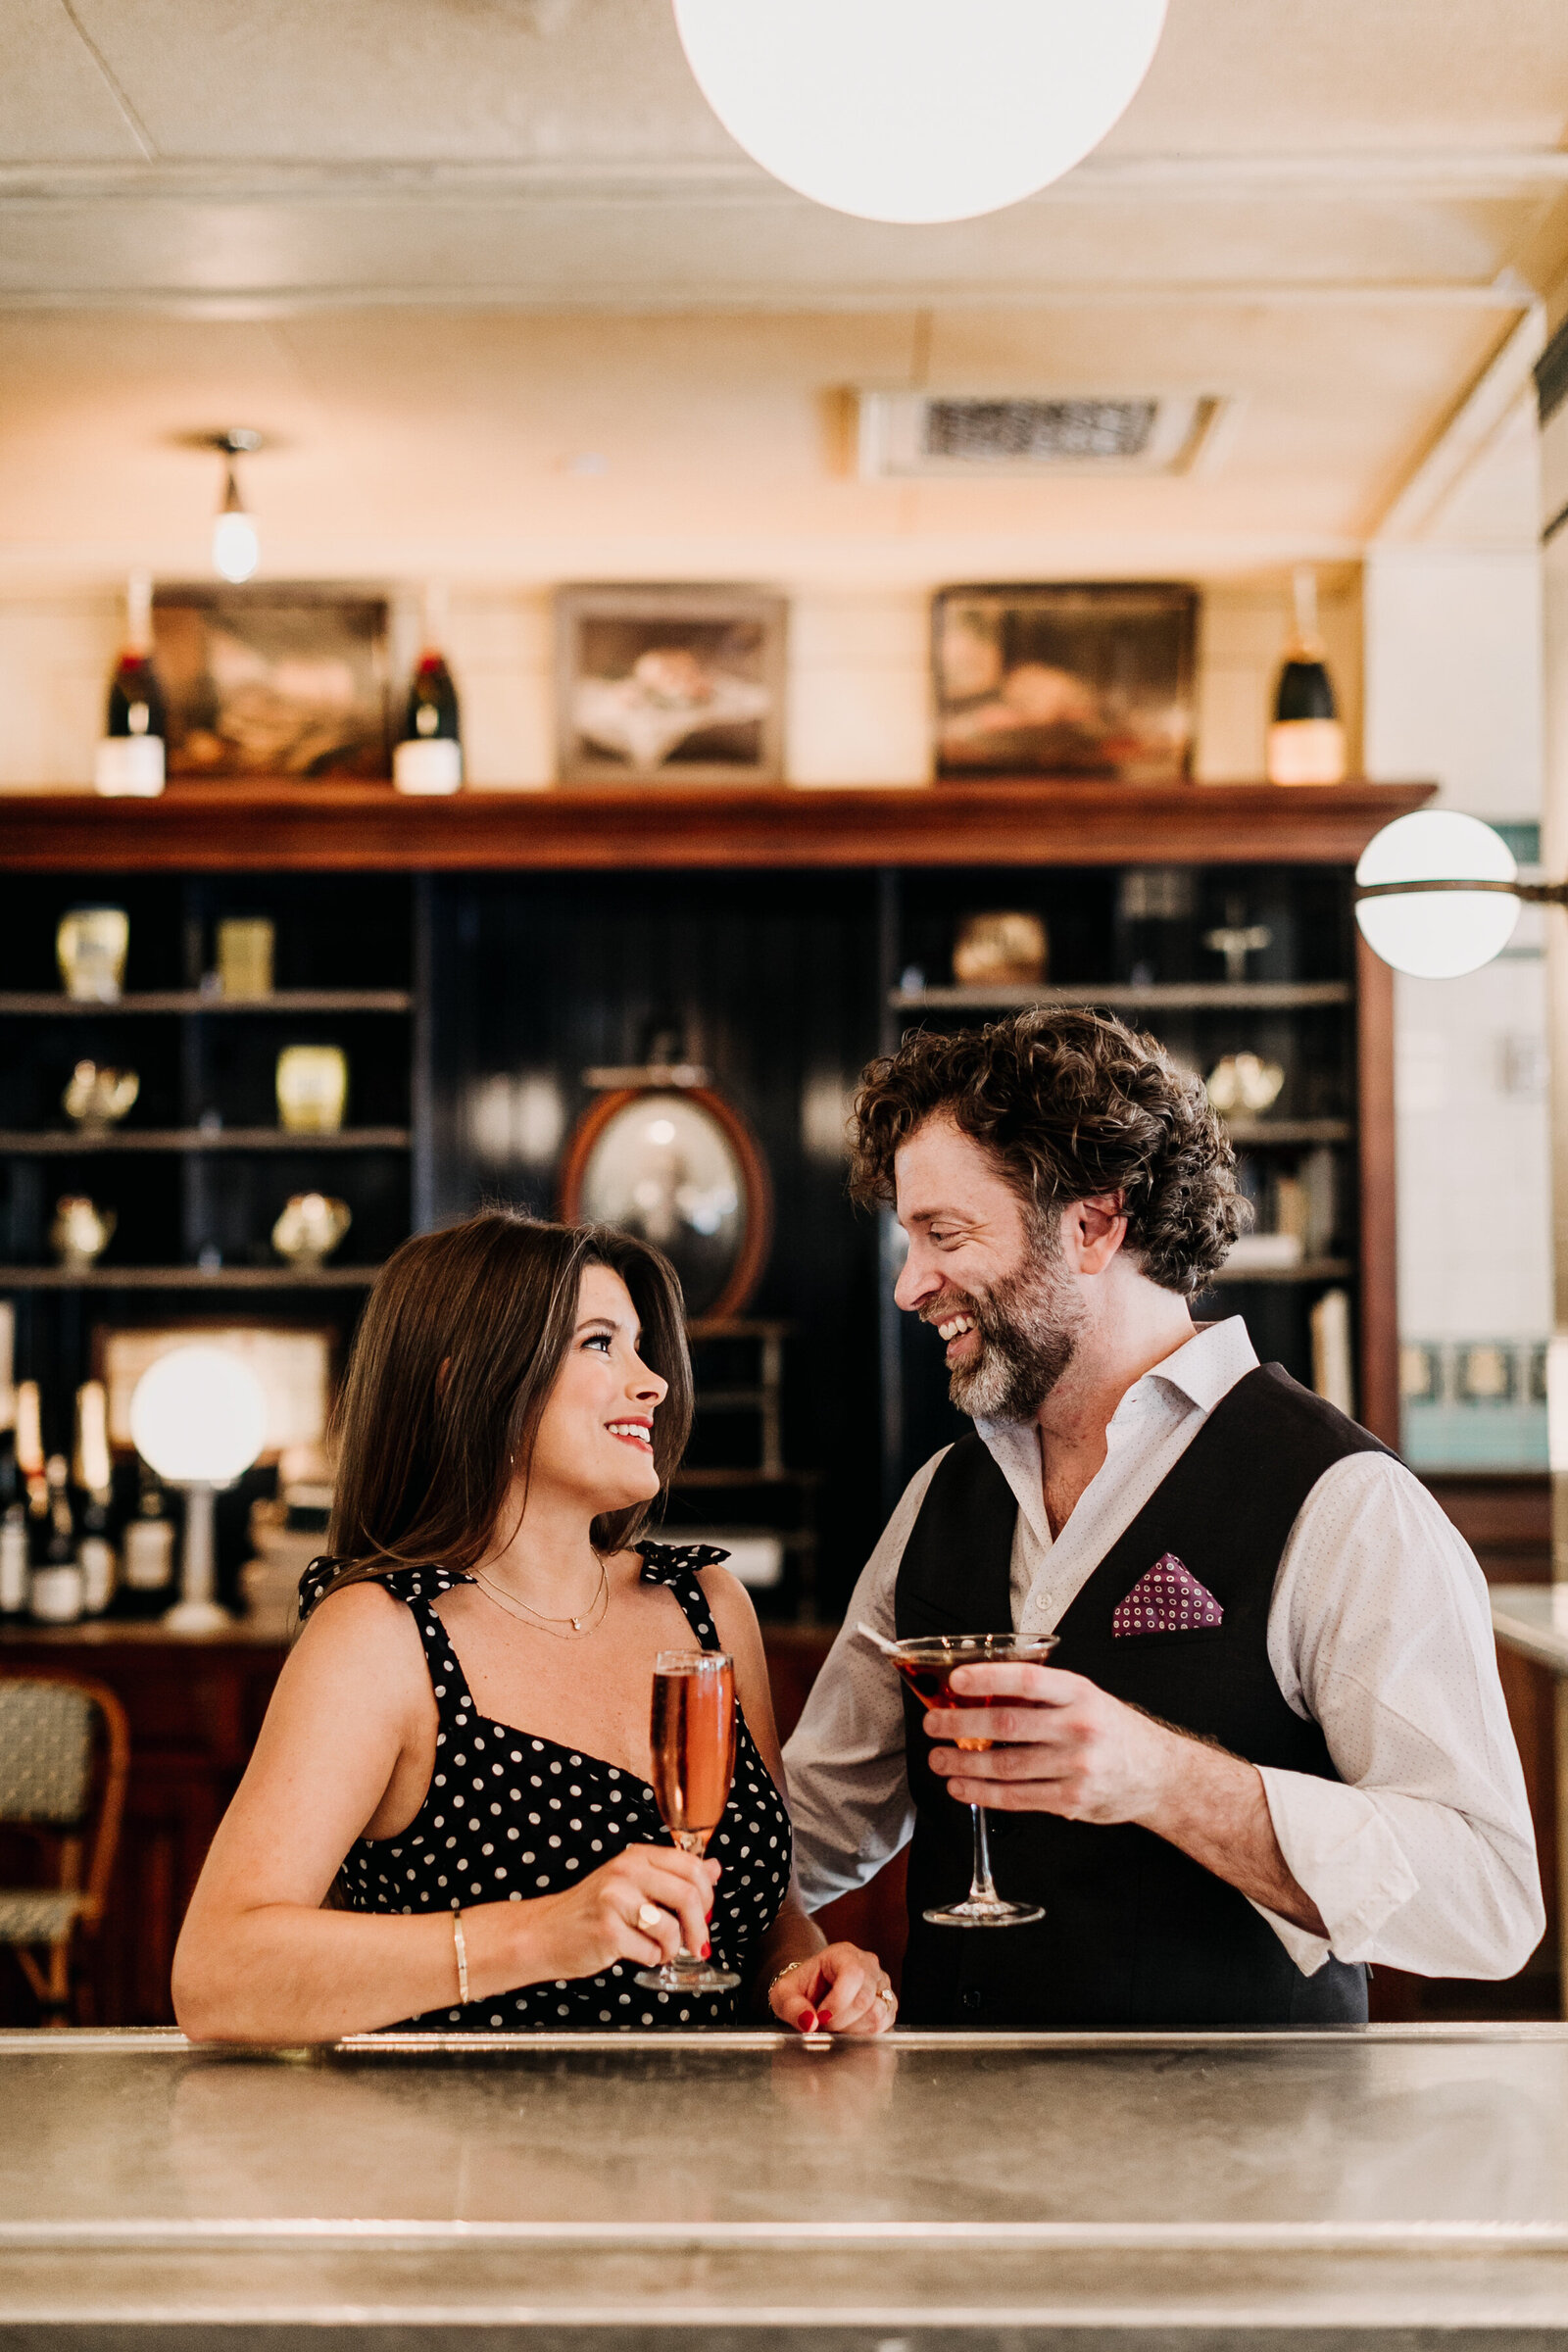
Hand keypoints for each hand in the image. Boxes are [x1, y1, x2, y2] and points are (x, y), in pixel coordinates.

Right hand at [524, 1844, 719, 1982]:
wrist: (545, 1933)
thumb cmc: (591, 1911)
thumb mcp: (633, 1883)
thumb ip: (673, 1876)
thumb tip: (714, 1868)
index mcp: (637, 1857)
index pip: (692, 1867)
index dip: (707, 1895)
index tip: (705, 1913)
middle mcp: (627, 1872)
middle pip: (688, 1896)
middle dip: (699, 1928)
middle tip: (697, 1943)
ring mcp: (615, 1901)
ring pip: (672, 1928)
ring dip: (673, 1948)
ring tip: (660, 1949)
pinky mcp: (608, 1932)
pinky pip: (651, 1952)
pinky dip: (652, 1959)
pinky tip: (639, 1954)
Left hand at [767, 1944, 897, 2035]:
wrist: (812, 1991)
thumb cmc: (800, 1989)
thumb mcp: (784, 1994)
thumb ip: (792, 2008)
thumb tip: (809, 2023)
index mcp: (843, 1954)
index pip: (853, 1975)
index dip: (837, 2003)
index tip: (819, 2016)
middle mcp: (868, 1965)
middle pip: (865, 1999)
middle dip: (841, 2020)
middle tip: (824, 2023)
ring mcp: (881, 1984)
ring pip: (878, 2014)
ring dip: (853, 2029)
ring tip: (836, 2025)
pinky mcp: (888, 2004)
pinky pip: (885, 2024)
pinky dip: (865, 2034)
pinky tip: (849, 2029)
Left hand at [925, 1662, 1178, 1824]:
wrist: (1159, 1774)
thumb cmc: (1114, 1730)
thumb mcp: (1086, 1697)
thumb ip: (1043, 1695)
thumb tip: (982, 1691)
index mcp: (1080, 1693)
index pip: (1027, 1681)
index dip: (988, 1678)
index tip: (955, 1681)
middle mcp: (1078, 1727)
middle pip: (1006, 1726)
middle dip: (959, 1726)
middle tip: (933, 1725)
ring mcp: (1076, 1766)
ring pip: (1005, 1767)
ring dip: (963, 1765)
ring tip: (939, 1761)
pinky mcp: (1072, 1800)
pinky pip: (1018, 1798)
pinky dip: (984, 1794)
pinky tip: (963, 1788)